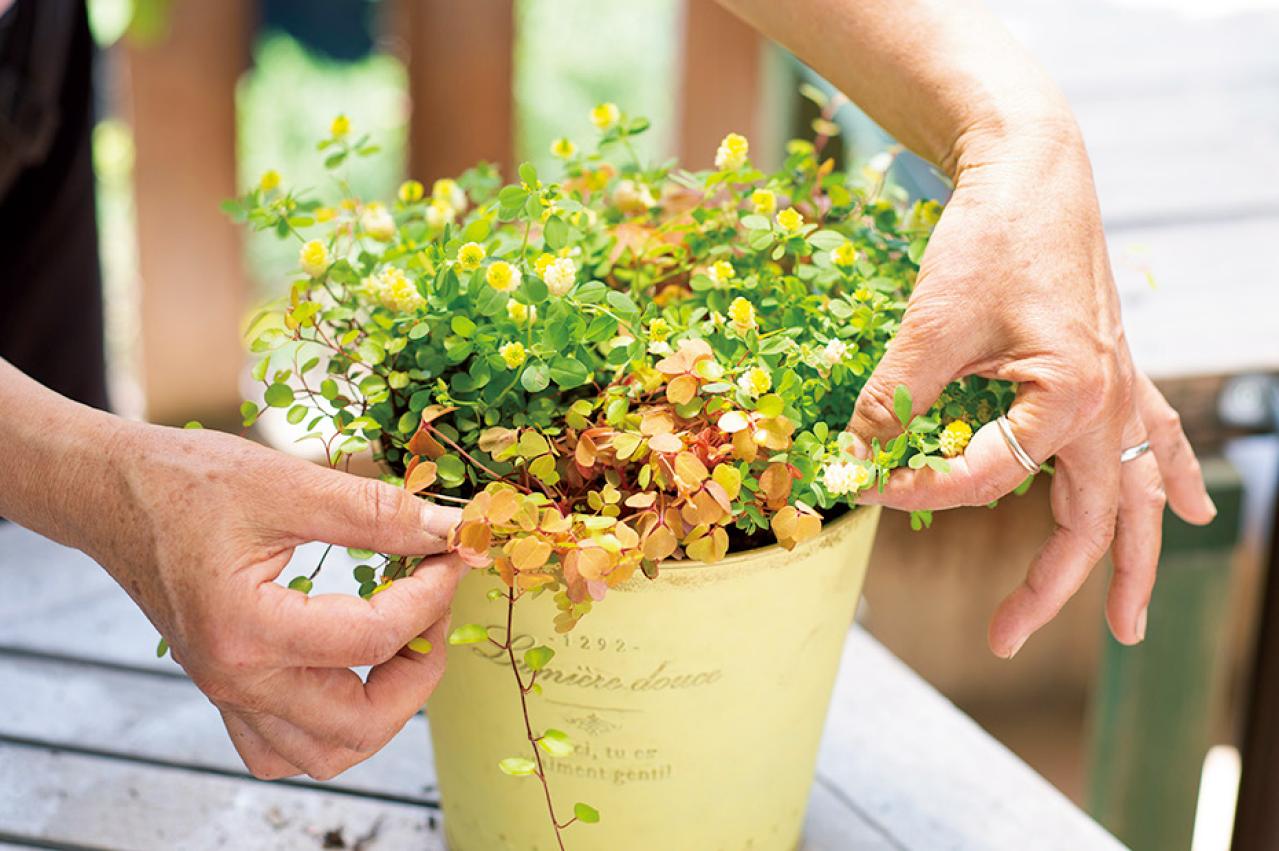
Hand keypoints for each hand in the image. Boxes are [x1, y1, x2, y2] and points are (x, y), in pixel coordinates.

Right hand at [94, 421, 463, 779]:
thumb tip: (447, 529)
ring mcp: (226, 692)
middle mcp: (235, 678)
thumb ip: (374, 512)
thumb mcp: (288, 481)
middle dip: (418, 674)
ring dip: (380, 714)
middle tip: (436, 613)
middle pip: (356, 727)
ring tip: (403, 647)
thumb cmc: (187, 482)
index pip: (373, 638)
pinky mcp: (225, 687)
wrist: (112, 492)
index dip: (431, 596)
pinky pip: (282, 746)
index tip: (454, 555)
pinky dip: (330, 727)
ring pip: (321, 754)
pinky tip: (352, 672)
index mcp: (247, 629)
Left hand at [850, 132, 1215, 656]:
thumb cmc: (987, 240)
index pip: (984, 478)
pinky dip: (1169, 480)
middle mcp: (1108, 402)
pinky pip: (1156, 439)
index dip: (916, 489)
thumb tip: (846, 464)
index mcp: (1069, 396)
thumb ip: (892, 402)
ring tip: (1129, 627)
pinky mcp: (1115, 370)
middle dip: (1053, 588)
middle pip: (1090, 521)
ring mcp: (1121, 387)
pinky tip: (1189, 513)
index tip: (862, 486)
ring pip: (1136, 495)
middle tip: (1006, 639)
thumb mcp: (930, 326)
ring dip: (1135, 561)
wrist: (1032, 171)